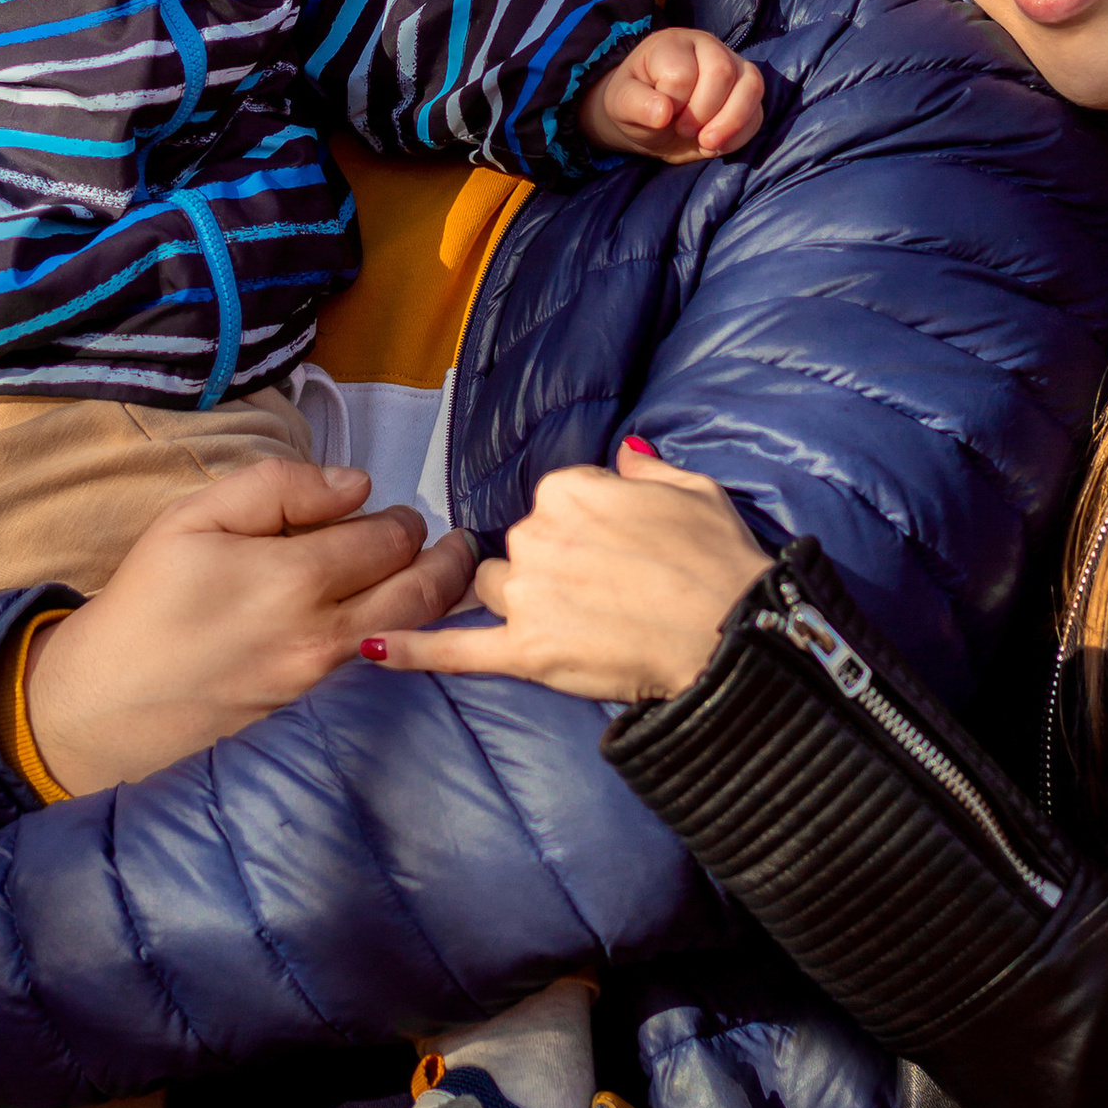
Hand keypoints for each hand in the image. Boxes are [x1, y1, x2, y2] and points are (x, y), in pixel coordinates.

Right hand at [24, 456, 479, 793]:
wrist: (108, 703)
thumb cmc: (147, 602)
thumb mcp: (193, 518)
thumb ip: (279, 488)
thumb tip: (357, 485)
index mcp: (293, 578)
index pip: (390, 538)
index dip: (401, 518)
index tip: (390, 513)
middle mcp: (324, 636)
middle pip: (423, 591)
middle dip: (446, 558)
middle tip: (453, 541)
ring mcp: (327, 686)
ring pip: (418, 637)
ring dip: (441, 601)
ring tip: (448, 576)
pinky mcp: (320, 719)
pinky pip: (389, 675)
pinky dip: (413, 645)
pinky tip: (409, 627)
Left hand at [370, 439, 765, 701]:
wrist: (731, 636)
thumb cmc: (719, 561)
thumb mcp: (693, 491)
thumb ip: (646, 469)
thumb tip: (625, 456)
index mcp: (571, 489)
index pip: (551, 504)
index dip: (582, 530)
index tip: (616, 550)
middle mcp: (538, 534)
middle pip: (517, 548)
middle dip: (550, 568)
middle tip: (605, 593)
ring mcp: (529, 595)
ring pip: (494, 590)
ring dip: (519, 604)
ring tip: (577, 623)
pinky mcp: (526, 651)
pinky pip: (456, 648)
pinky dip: (413, 649)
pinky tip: (376, 647)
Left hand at [578, 27, 763, 164]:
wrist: (652, 120)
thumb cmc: (636, 104)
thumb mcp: (620, 105)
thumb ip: (635, 104)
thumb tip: (662, 113)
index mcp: (672, 44)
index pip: (683, 73)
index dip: (674, 102)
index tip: (661, 115)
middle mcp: (707, 47)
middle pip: (722, 72)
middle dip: (703, 113)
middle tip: (683, 130)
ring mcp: (733, 67)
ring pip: (751, 86)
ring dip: (729, 123)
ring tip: (704, 142)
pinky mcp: (747, 92)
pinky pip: (758, 112)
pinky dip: (740, 135)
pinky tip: (715, 145)